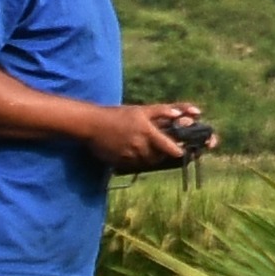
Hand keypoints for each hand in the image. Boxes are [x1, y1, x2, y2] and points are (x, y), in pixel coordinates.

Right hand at [90, 102, 208, 171]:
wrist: (93, 125)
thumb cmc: (118, 115)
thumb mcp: (141, 110)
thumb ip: (162, 111)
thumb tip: (178, 113)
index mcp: (147, 132)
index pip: (168, 146)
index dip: (176, 151)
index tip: (181, 152)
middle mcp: (140, 145)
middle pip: (158, 156)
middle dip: (162, 154)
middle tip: (163, 149)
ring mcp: (129, 156)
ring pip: (147, 162)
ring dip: (150, 157)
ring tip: (146, 148)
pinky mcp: (120, 163)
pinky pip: (134, 165)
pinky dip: (137, 160)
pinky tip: (134, 152)